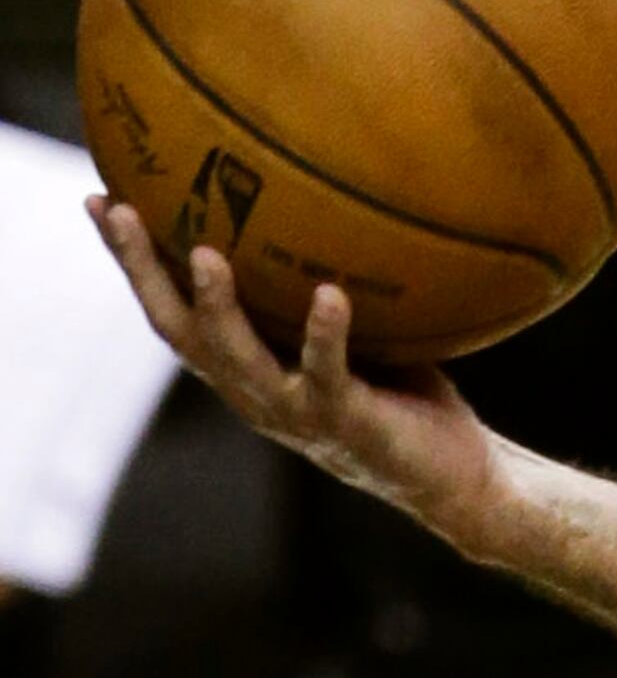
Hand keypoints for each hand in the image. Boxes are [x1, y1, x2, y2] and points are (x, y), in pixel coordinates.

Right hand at [89, 202, 504, 547]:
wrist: (454, 478)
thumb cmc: (405, 396)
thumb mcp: (358, 333)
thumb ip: (326, 286)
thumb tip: (331, 199)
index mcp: (244, 369)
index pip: (172, 309)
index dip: (133, 261)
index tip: (101, 199)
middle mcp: (253, 393)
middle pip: (178, 328)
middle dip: (142, 270)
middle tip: (119, 210)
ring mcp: (295, 411)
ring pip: (237, 357)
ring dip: (217, 306)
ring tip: (203, 254)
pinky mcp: (346, 423)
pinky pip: (328, 374)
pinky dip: (326, 334)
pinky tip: (328, 294)